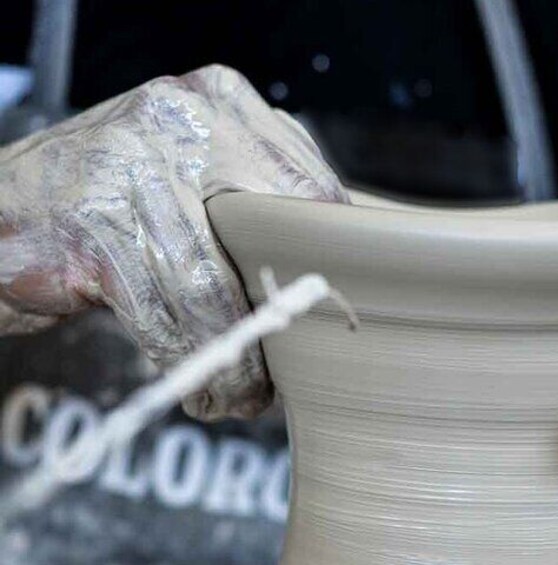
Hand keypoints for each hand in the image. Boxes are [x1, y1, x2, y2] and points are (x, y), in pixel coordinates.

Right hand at [0, 64, 346, 420]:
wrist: (5, 211)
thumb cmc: (114, 202)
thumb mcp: (191, 170)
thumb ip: (256, 193)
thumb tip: (334, 264)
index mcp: (221, 100)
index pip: (309, 186)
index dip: (325, 261)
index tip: (327, 312)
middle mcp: (181, 119)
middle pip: (271, 238)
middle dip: (285, 315)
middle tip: (293, 365)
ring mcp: (132, 166)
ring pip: (213, 288)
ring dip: (235, 358)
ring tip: (244, 394)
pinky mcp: (96, 225)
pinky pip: (165, 314)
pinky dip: (190, 363)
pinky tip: (205, 389)